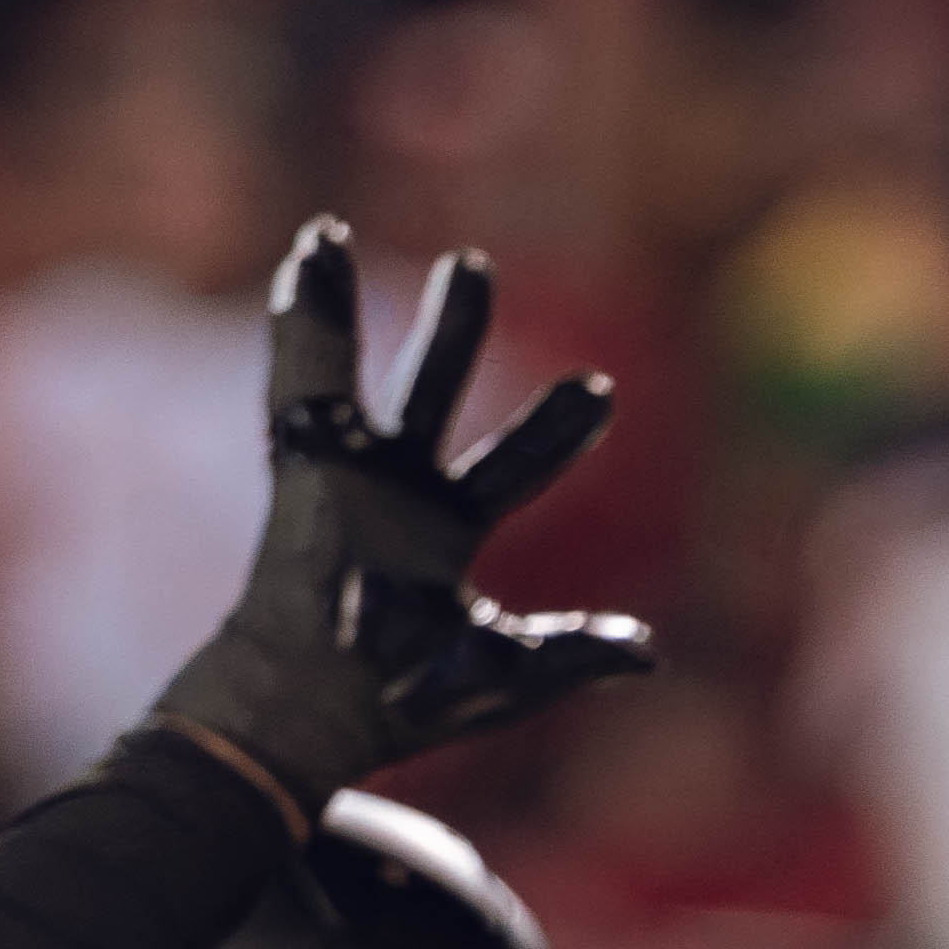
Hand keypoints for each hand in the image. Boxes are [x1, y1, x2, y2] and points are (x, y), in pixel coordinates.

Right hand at [155, 228, 653, 810]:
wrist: (323, 710)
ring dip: (346, 307)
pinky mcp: (305, 468)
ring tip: (331, 238)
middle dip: (453, 332)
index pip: (512, 466)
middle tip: (472, 264)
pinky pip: (301, 381)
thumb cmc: (406, 703)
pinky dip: (304, 320)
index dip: (553, 430)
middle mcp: (397, 497)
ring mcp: (349, 480)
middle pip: (432, 393)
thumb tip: (647, 653)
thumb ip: (571, 654)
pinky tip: (309, 254)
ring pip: (355, 374)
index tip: (600, 390)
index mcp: (446, 537)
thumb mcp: (508, 675)